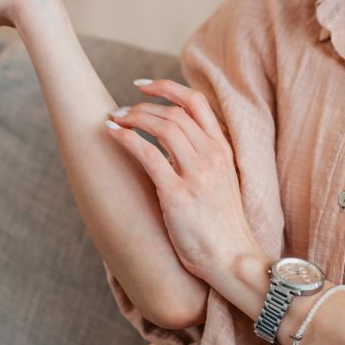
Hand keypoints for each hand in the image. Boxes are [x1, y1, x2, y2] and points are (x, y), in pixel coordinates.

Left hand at [104, 79, 262, 285]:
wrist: (232, 259)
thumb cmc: (222, 226)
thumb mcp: (222, 182)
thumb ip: (204, 159)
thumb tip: (173, 145)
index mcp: (223, 149)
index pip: (196, 102)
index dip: (167, 87)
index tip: (143, 86)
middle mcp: (212, 155)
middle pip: (174, 112)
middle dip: (142, 105)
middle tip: (120, 110)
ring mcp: (197, 173)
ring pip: (162, 126)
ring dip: (132, 117)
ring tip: (114, 120)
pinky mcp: (178, 193)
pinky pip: (148, 154)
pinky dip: (126, 139)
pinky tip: (112, 134)